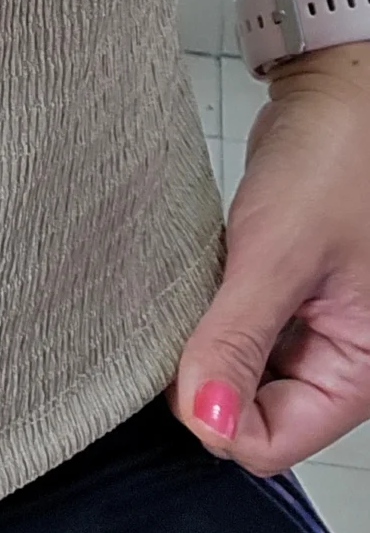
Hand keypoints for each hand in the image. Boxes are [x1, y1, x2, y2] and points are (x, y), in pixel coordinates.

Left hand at [167, 52, 369, 472]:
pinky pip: (237, 329)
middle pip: (252, 412)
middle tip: (186, 313)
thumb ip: (237, 342)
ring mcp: (311, 329)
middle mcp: (339, 360)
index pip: (270, 442)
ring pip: (238, 371)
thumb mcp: (278, 254)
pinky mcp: (284, 295)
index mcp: (359, 371)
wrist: (340, 89)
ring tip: (199, 286)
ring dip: (208, 339)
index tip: (180, 364)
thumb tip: (203, 424)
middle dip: (209, 374)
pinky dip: (212, 311)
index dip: (217, 416)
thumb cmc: (336, 159)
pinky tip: (202, 275)